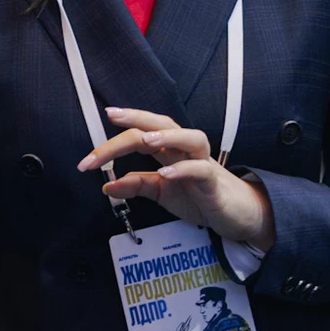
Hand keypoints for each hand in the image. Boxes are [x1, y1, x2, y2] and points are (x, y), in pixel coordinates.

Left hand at [80, 107, 275, 248]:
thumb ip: (137, 185)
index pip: (141, 133)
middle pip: (161, 124)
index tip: (94, 143)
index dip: (117, 134)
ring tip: (144, 139)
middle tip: (112, 116)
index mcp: (169, 150)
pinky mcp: (213, 181)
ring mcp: (202, 162)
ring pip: (189, 137)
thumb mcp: (161, 192)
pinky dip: (183, 169)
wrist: (235, 214)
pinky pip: (200, 169)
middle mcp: (184, 150)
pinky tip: (166, 174)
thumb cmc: (199, 196)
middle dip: (136, 118)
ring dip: (166, 135)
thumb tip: (106, 186)